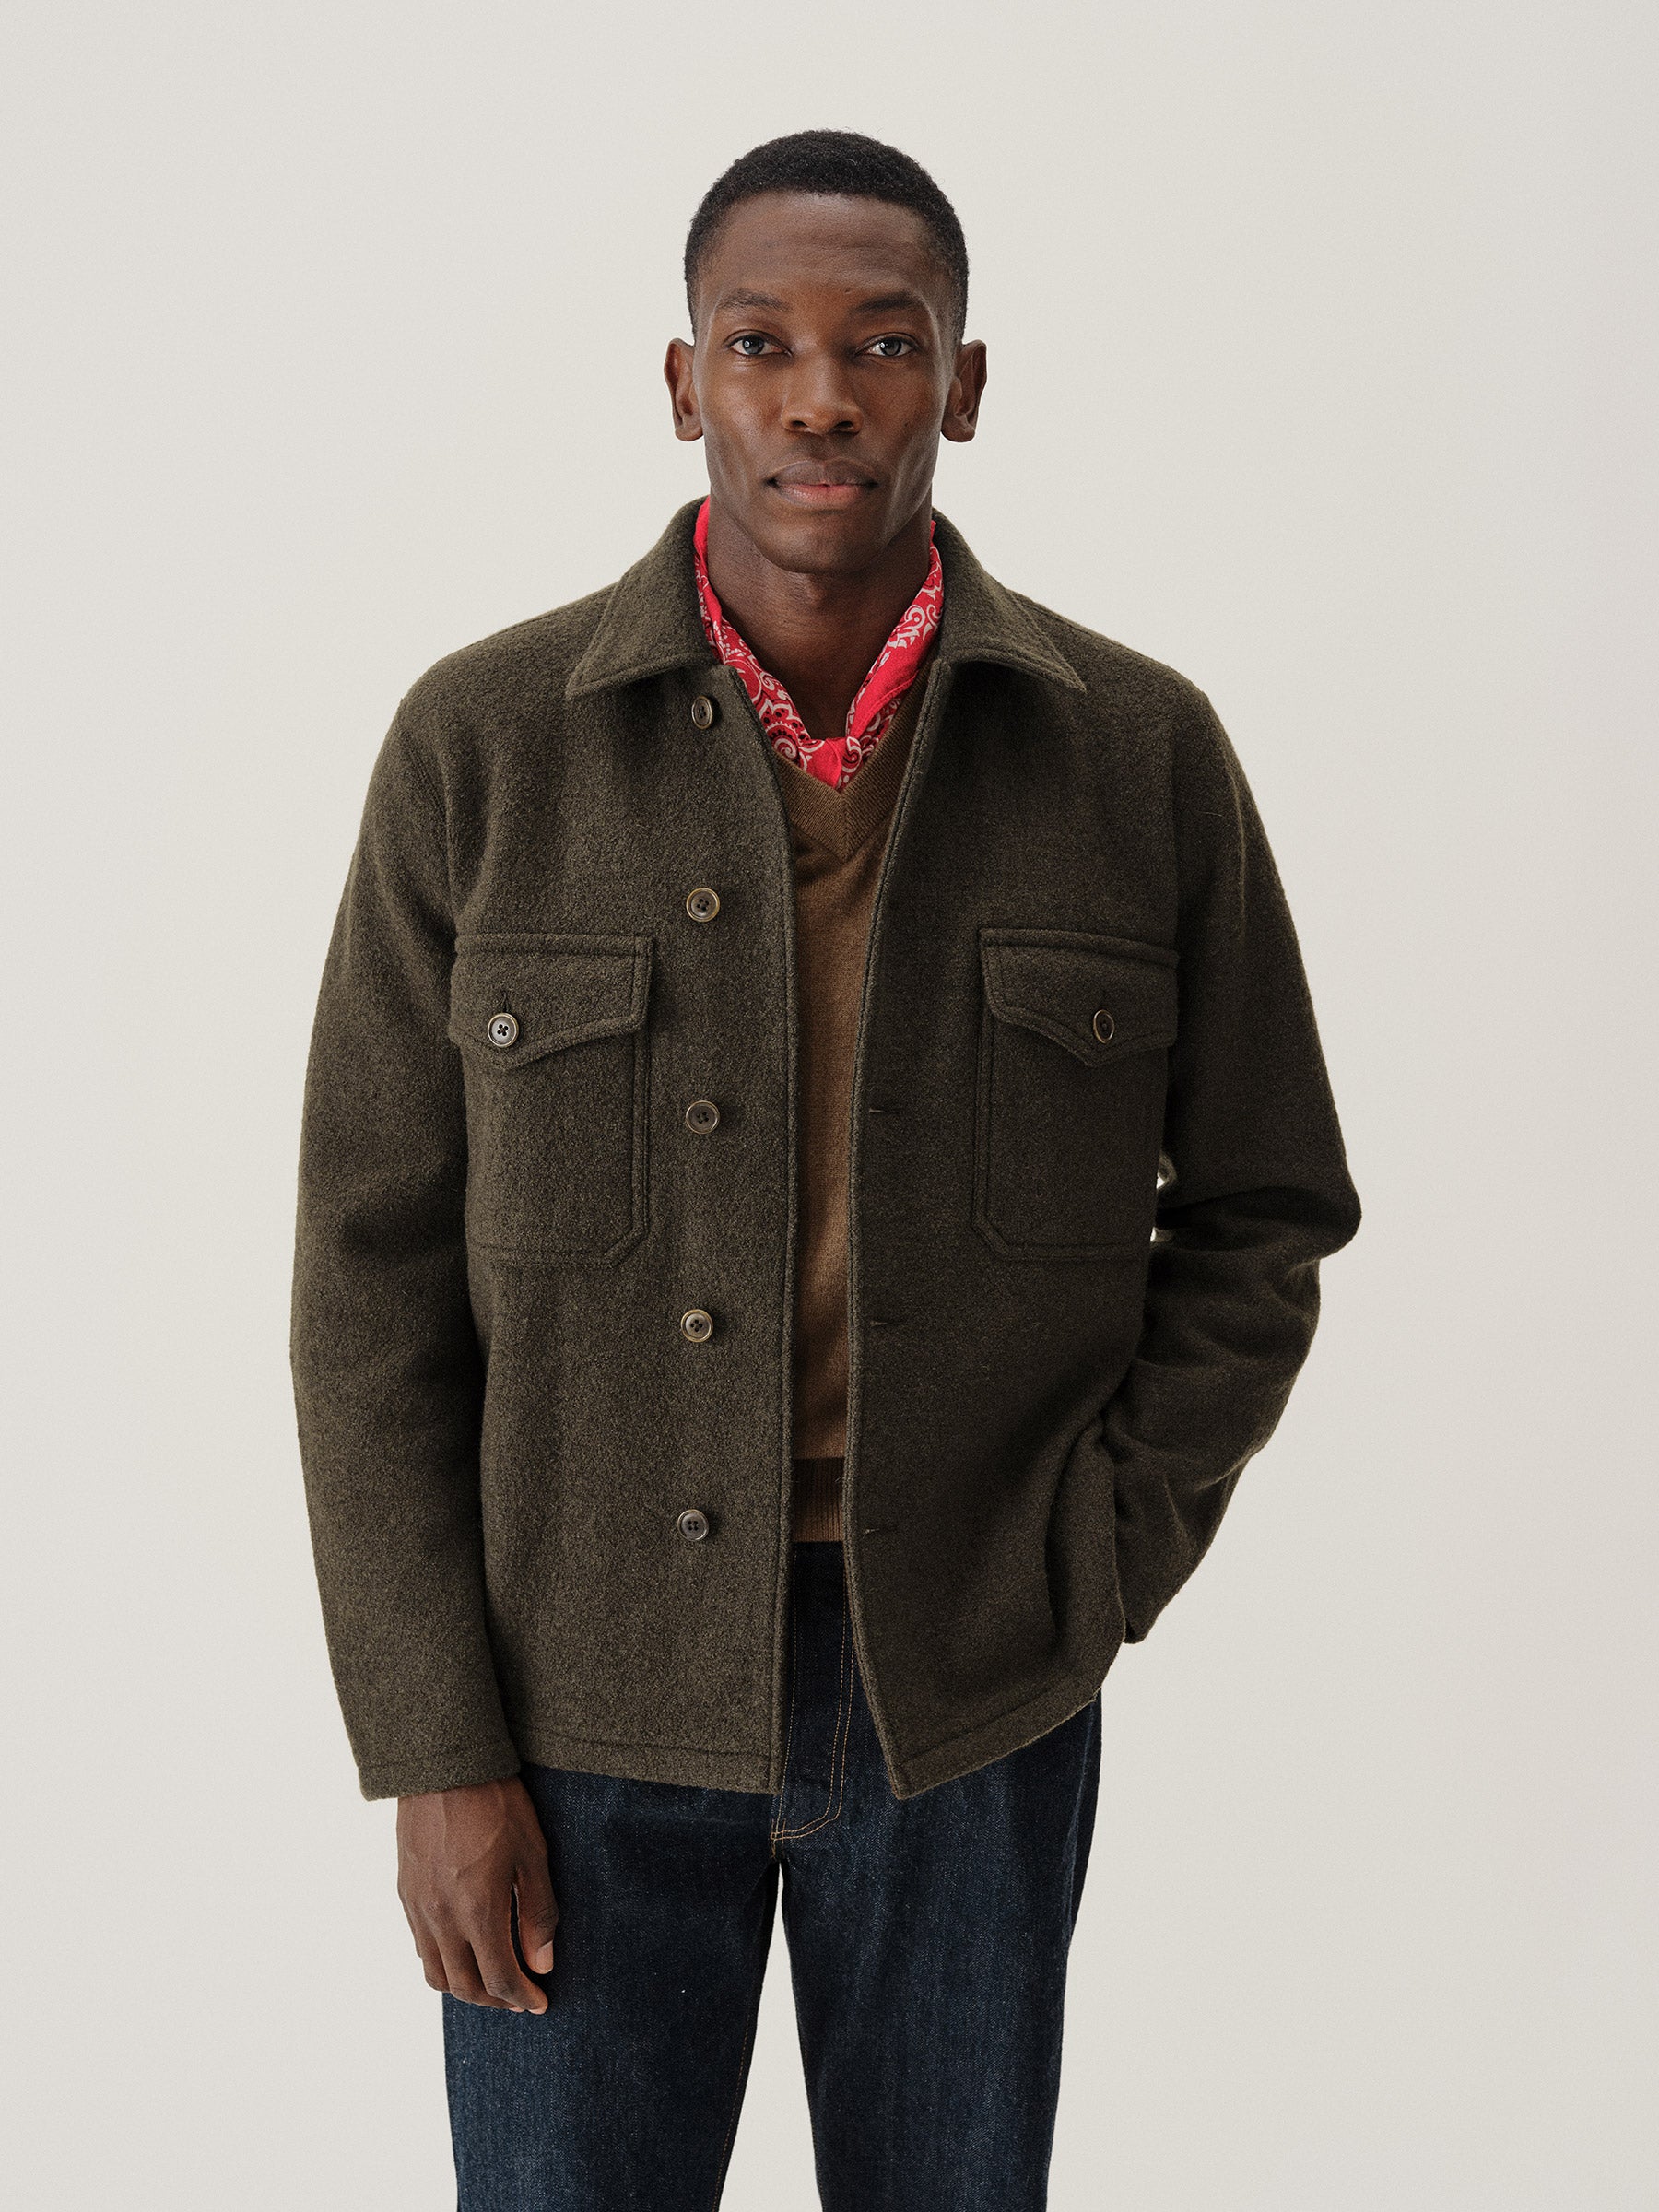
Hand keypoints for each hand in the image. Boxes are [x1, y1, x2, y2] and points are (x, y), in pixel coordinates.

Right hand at [396, 1776, 556, 2012]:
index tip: (540, 2002)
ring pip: (435, 1973)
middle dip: (496, 2000)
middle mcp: (441, 1919)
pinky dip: (443, 1961)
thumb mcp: (532, 1854)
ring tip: (492, 1978)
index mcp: (477, 1912)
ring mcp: (418, 1907)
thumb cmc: (496, 1804)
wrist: (444, 1766)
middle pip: (464, 1986)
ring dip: (465, 1986)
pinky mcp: (405, 1892)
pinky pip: (420, 1946)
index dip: (522, 1998)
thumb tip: (542, 1964)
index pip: (499, 1979)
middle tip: (520, 1996)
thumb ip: (538, 1914)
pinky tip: (464, 1947)